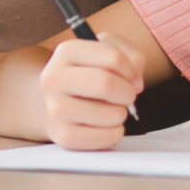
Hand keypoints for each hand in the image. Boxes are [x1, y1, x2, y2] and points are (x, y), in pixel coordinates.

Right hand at [37, 36, 143, 151]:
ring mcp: (56, 109)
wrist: (56, 103)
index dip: (130, 69)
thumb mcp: (107, 54)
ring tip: (111, 109)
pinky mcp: (64, 136)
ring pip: (111, 114)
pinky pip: (108, 137)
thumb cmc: (89, 76)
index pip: (112, 57)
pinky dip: (116, 132)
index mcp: (66, 52)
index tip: (128, 75)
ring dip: (122, 113)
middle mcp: (54, 79)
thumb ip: (130, 56)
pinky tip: (105, 124)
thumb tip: (136, 84)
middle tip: (126, 95)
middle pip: (106, 84)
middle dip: (127, 92)